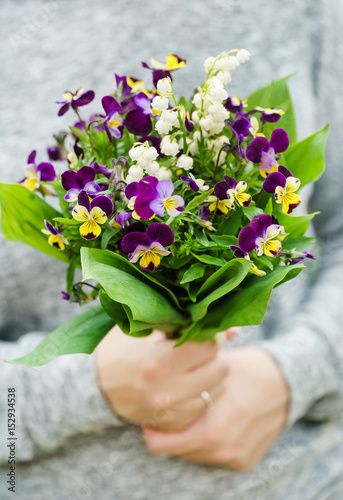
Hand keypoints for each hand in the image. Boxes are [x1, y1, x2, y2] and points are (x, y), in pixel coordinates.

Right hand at [95, 326, 229, 430]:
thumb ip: (188, 325)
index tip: (198, 335)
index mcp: (160, 362)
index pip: (209, 346)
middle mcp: (168, 391)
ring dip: (211, 376)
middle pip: (220, 368)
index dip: (208, 336)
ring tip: (192, 368)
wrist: (96, 386)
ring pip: (217, 389)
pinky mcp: (173, 425)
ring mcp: (171, 412)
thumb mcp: (149, 329)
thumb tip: (232, 329)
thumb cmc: (122, 349)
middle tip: (197, 352)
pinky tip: (187, 385)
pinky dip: (201, 395)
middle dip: (213, 356)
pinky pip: (205, 407)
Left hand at [143, 345, 288, 470]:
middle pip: (174, 450)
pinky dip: (210, 441)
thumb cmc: (244, 368)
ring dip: (189, 436)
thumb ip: (181, 375)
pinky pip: (214, 456)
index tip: (153, 412)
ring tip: (196, 411)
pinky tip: (215, 419)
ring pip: (193, 454)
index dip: (152, 427)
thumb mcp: (209, 367)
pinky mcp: (244, 461)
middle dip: (169, 431)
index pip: (158, 445)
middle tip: (172, 409)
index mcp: (209, 428)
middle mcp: (220, 449)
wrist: (286, 381)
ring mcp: (233, 456)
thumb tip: (153, 366)